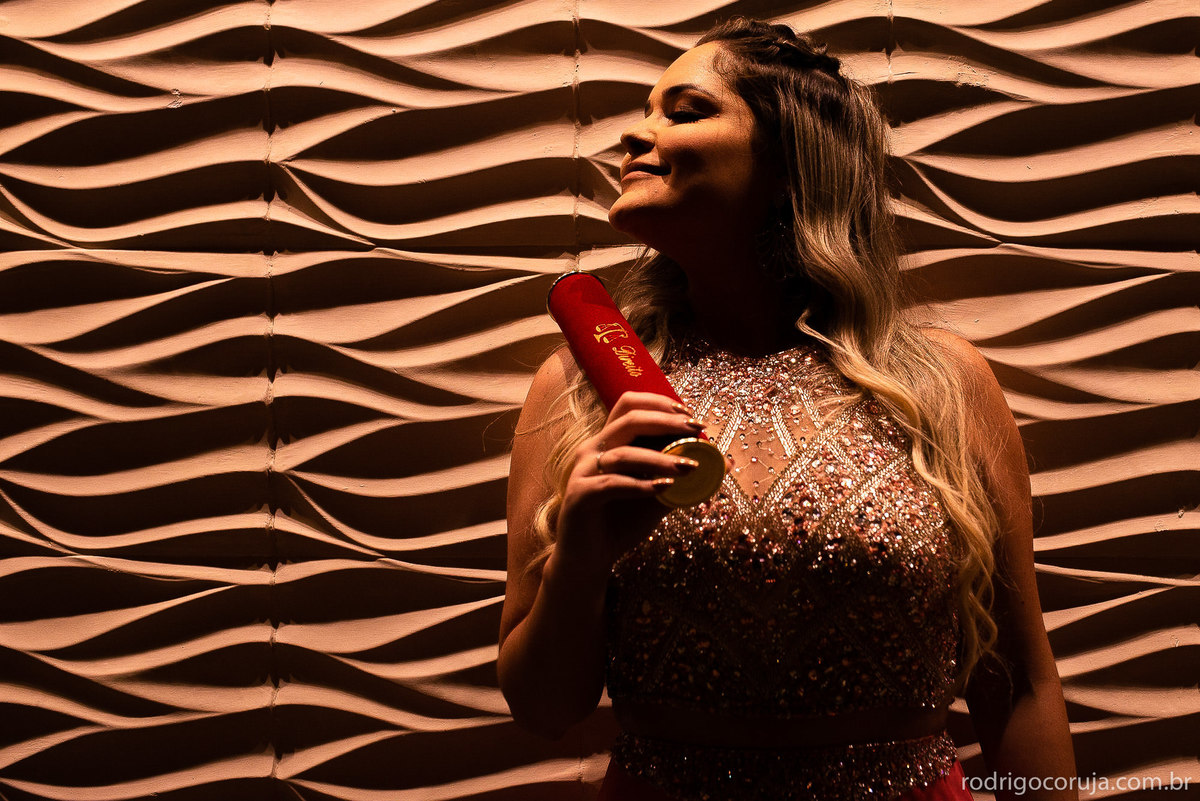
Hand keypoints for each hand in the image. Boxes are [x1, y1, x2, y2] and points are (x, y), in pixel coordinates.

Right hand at [553, 391, 705, 576]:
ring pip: (623, 454)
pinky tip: (663, 489)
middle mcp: (593, 450)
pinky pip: (611, 485)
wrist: (588, 559)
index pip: (630, 405)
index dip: (660, 403)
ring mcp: (583, 471)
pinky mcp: (579, 495)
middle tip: (694, 429)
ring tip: (689, 466)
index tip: (690, 415)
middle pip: (628, 419)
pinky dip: (640, 485)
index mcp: (608, 442)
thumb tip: (723, 464)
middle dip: (665, 421)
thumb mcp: (658, 496)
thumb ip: (683, 478)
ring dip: (660, 458)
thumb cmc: (621, 523)